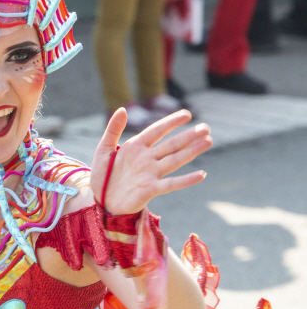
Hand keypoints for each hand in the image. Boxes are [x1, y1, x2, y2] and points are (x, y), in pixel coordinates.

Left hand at [90, 108, 210, 214]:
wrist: (100, 200)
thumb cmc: (102, 174)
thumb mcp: (103, 149)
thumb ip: (113, 129)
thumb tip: (123, 109)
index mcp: (136, 147)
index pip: (157, 131)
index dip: (171, 122)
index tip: (187, 114)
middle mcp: (147, 159)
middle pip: (171, 145)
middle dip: (189, 136)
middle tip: (206, 128)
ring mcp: (150, 174)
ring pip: (175, 160)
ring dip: (192, 151)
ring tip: (208, 141)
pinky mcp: (151, 190)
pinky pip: (171, 184)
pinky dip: (186, 180)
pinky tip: (201, 174)